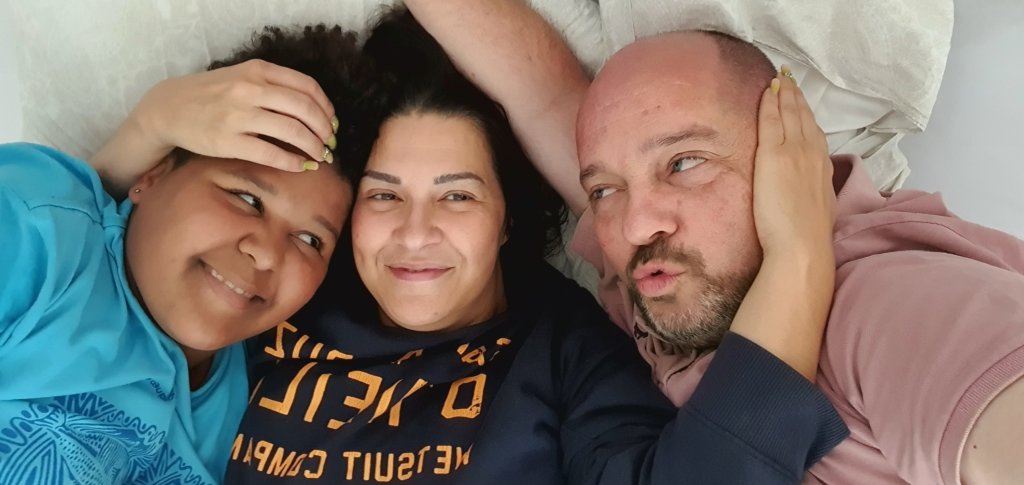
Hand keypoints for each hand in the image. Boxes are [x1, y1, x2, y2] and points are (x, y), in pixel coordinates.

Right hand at [130, 59, 336, 170]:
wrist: (169, 107)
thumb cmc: (213, 94)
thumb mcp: (243, 76)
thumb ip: (274, 86)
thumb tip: (315, 111)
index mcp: (258, 70)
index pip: (307, 87)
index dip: (326, 108)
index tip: (331, 122)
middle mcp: (249, 89)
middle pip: (304, 109)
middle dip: (324, 130)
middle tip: (329, 143)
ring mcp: (238, 115)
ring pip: (292, 131)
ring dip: (313, 147)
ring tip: (319, 156)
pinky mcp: (227, 141)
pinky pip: (270, 153)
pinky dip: (292, 162)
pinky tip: (299, 166)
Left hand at [752, 70, 835, 261]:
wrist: (802, 243)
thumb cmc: (809, 235)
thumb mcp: (821, 206)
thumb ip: (815, 190)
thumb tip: (810, 189)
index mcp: (823, 166)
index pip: (814, 131)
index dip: (807, 113)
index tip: (801, 100)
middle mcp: (812, 153)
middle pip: (804, 117)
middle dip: (796, 96)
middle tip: (789, 78)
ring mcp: (794, 151)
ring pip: (790, 113)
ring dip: (785, 93)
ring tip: (779, 79)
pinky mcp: (774, 154)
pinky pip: (771, 121)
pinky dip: (770, 103)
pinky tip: (766, 91)